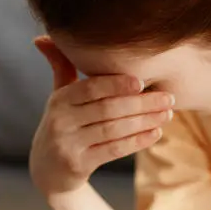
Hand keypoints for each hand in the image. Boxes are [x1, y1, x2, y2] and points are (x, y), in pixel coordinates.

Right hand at [29, 37, 174, 198]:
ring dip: (145, 121)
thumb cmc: (62, 127)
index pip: (91, 87)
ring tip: (168, 114)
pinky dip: (137, 141)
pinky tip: (155, 133)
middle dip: (142, 103)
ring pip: (114, 129)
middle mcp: (61, 121)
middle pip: (108, 108)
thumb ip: (61, 67)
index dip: (118, 83)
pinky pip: (114, 150)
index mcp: (59, 100)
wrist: (48, 171)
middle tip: (169, 98)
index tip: (143, 81)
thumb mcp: (59, 99)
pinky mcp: (78, 165)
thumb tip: (41, 37)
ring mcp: (69, 145)